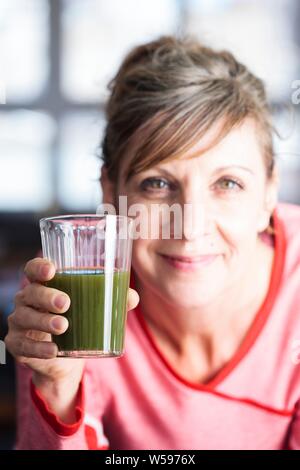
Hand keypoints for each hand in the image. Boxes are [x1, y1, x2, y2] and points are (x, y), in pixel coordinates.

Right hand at [5, 257, 139, 390]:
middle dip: (47, 296)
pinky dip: (38, 348)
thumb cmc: (78, 323)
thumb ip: (112, 300)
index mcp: (43, 285)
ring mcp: (19, 323)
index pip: (33, 269)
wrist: (65, 361)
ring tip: (63, 326)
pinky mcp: (18, 345)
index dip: (39, 267)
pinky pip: (23, 345)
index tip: (52, 270)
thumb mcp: (93, 310)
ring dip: (43, 321)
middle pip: (30, 292)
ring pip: (24, 318)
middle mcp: (27, 301)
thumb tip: (132, 296)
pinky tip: (53, 350)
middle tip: (66, 303)